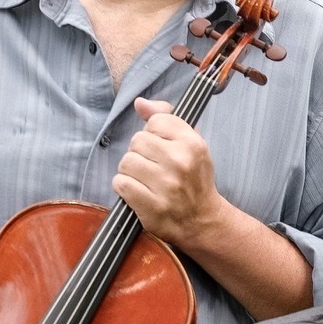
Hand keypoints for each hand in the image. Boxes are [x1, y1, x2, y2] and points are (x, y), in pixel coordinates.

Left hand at [113, 97, 228, 246]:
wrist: (202, 220)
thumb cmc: (194, 179)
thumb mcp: (192, 144)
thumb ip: (167, 118)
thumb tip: (140, 103)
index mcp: (192, 144)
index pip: (155, 122)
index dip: (154, 134)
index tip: (163, 148)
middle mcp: (180, 162)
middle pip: (137, 141)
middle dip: (140, 153)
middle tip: (153, 167)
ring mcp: (166, 186)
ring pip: (126, 162)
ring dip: (130, 171)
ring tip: (146, 180)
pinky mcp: (151, 206)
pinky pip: (120, 183)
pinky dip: (125, 188)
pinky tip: (139, 192)